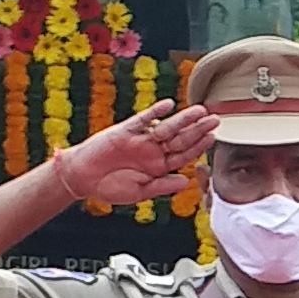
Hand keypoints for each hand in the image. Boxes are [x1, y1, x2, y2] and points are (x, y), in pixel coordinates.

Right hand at [52, 102, 216, 208]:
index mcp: (158, 167)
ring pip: (166, 127)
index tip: (213, 137)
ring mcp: (140, 140)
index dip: (199, 146)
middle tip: (216, 119)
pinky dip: (154, 113)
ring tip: (200, 110)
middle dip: (198, 129)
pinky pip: (142, 120)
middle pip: (180, 139)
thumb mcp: (139, 192)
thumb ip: (162, 185)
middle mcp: (152, 151)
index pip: (183, 155)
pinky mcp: (125, 131)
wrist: (82, 178)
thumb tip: (186, 182)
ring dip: (183, 119)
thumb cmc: (110, 187)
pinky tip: (168, 105)